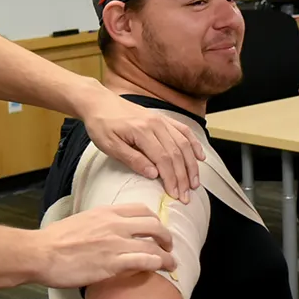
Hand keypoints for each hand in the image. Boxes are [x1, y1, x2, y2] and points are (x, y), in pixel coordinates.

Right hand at [35, 203, 176, 288]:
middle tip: (168, 246)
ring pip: (153, 244)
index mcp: (105, 212)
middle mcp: (115, 224)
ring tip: (171, 262)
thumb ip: (98, 224)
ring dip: (166, 254)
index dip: (154, 220)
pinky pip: (145, 261)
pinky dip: (158, 264)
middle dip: (165, 236)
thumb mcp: (80, 221)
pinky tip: (162, 269)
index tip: (156, 229)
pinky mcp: (113, 263)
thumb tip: (105, 233)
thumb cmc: (54, 241)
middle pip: (153, 224)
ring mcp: (115, 243)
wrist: (41, 253)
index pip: (141, 209)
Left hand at [80, 89, 203, 201]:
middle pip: (176, 153)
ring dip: (192, 165)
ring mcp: (161, 120)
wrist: (99, 102)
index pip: (163, 159)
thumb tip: (153, 174)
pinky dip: (194, 144)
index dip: (171, 178)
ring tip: (195, 182)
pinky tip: (199, 157)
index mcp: (141, 131)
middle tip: (186, 196)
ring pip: (184, 144)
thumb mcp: (109, 145)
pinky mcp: (163, 118)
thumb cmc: (101, 125)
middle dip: (184, 176)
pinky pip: (184, 131)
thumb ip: (132, 159)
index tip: (175, 195)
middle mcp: (155, 124)